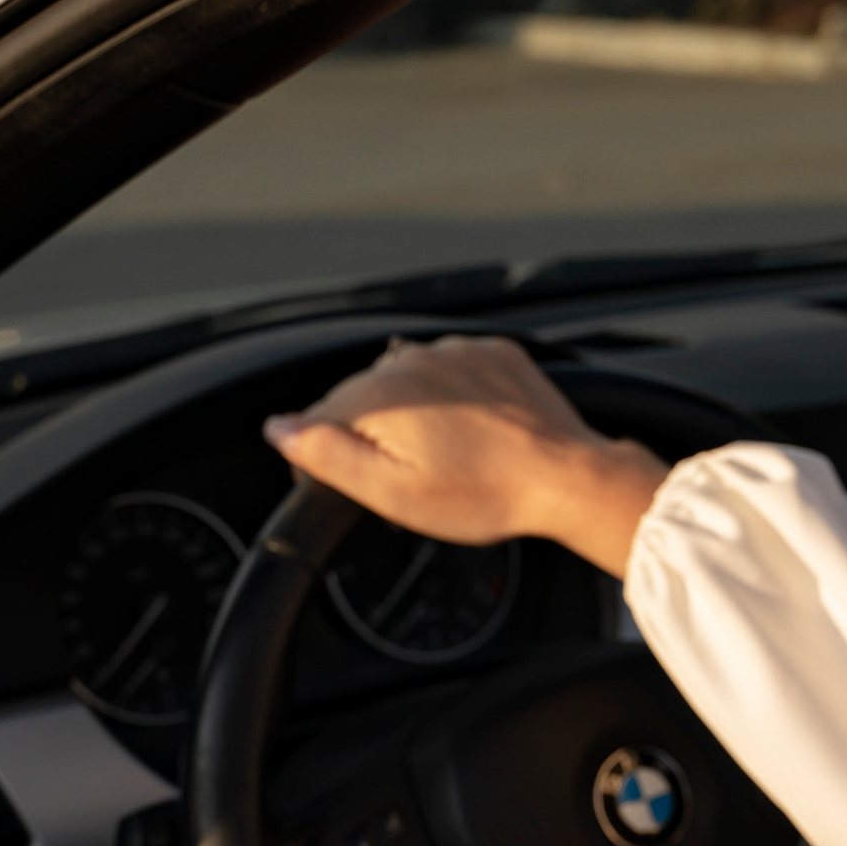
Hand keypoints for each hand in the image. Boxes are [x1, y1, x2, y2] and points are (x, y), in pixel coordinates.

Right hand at [263, 336, 667, 575]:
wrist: (566, 476)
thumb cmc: (484, 494)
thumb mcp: (390, 492)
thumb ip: (327, 455)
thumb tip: (279, 428)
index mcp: (378, 394)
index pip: (318, 420)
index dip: (323, 457)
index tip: (347, 484)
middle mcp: (411, 359)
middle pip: (362, 396)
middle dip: (371, 434)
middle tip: (406, 479)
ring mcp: (456, 351)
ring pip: (408, 380)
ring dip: (413, 412)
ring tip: (446, 458)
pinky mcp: (493, 353)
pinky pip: (454, 370)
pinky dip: (454, 395)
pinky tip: (474, 431)